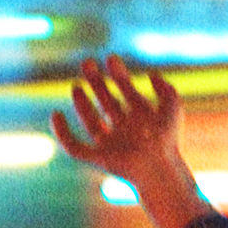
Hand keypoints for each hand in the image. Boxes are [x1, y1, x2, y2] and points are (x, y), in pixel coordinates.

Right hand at [50, 55, 184, 189]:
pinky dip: (62, 134)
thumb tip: (151, 73)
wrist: (159, 168)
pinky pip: (74, 148)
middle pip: (106, 102)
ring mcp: (112, 145)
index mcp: (142, 119)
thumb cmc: (168, 140)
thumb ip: (166, 89)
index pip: (126, 92)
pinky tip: (56, 116)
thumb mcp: (172, 108)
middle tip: (87, 63)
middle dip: (97, 82)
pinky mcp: (99, 159)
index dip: (118, 74)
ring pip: (90, 121)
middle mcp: (126, 130)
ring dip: (81, 103)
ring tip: (76, 87)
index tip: (111, 58)